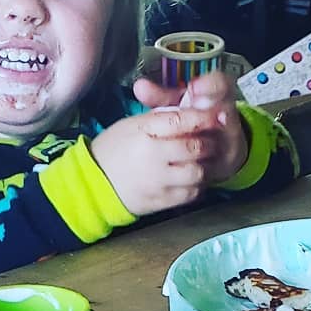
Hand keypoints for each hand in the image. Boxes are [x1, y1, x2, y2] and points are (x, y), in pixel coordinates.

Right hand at [89, 73, 249, 215]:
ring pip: (197, 173)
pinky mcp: (161, 201)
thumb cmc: (113, 149)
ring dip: (204, 166)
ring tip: (202, 161)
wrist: (94, 184)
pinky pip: (191, 194)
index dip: (204, 117)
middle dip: (208, 142)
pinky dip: (197, 185)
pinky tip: (192, 179)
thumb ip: (160, 118)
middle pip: (195, 147)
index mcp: (144, 132)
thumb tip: (188, 109)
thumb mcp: (132, 125)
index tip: (217, 114)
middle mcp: (153, 156)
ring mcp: (158, 181)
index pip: (181, 121)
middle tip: (211, 140)